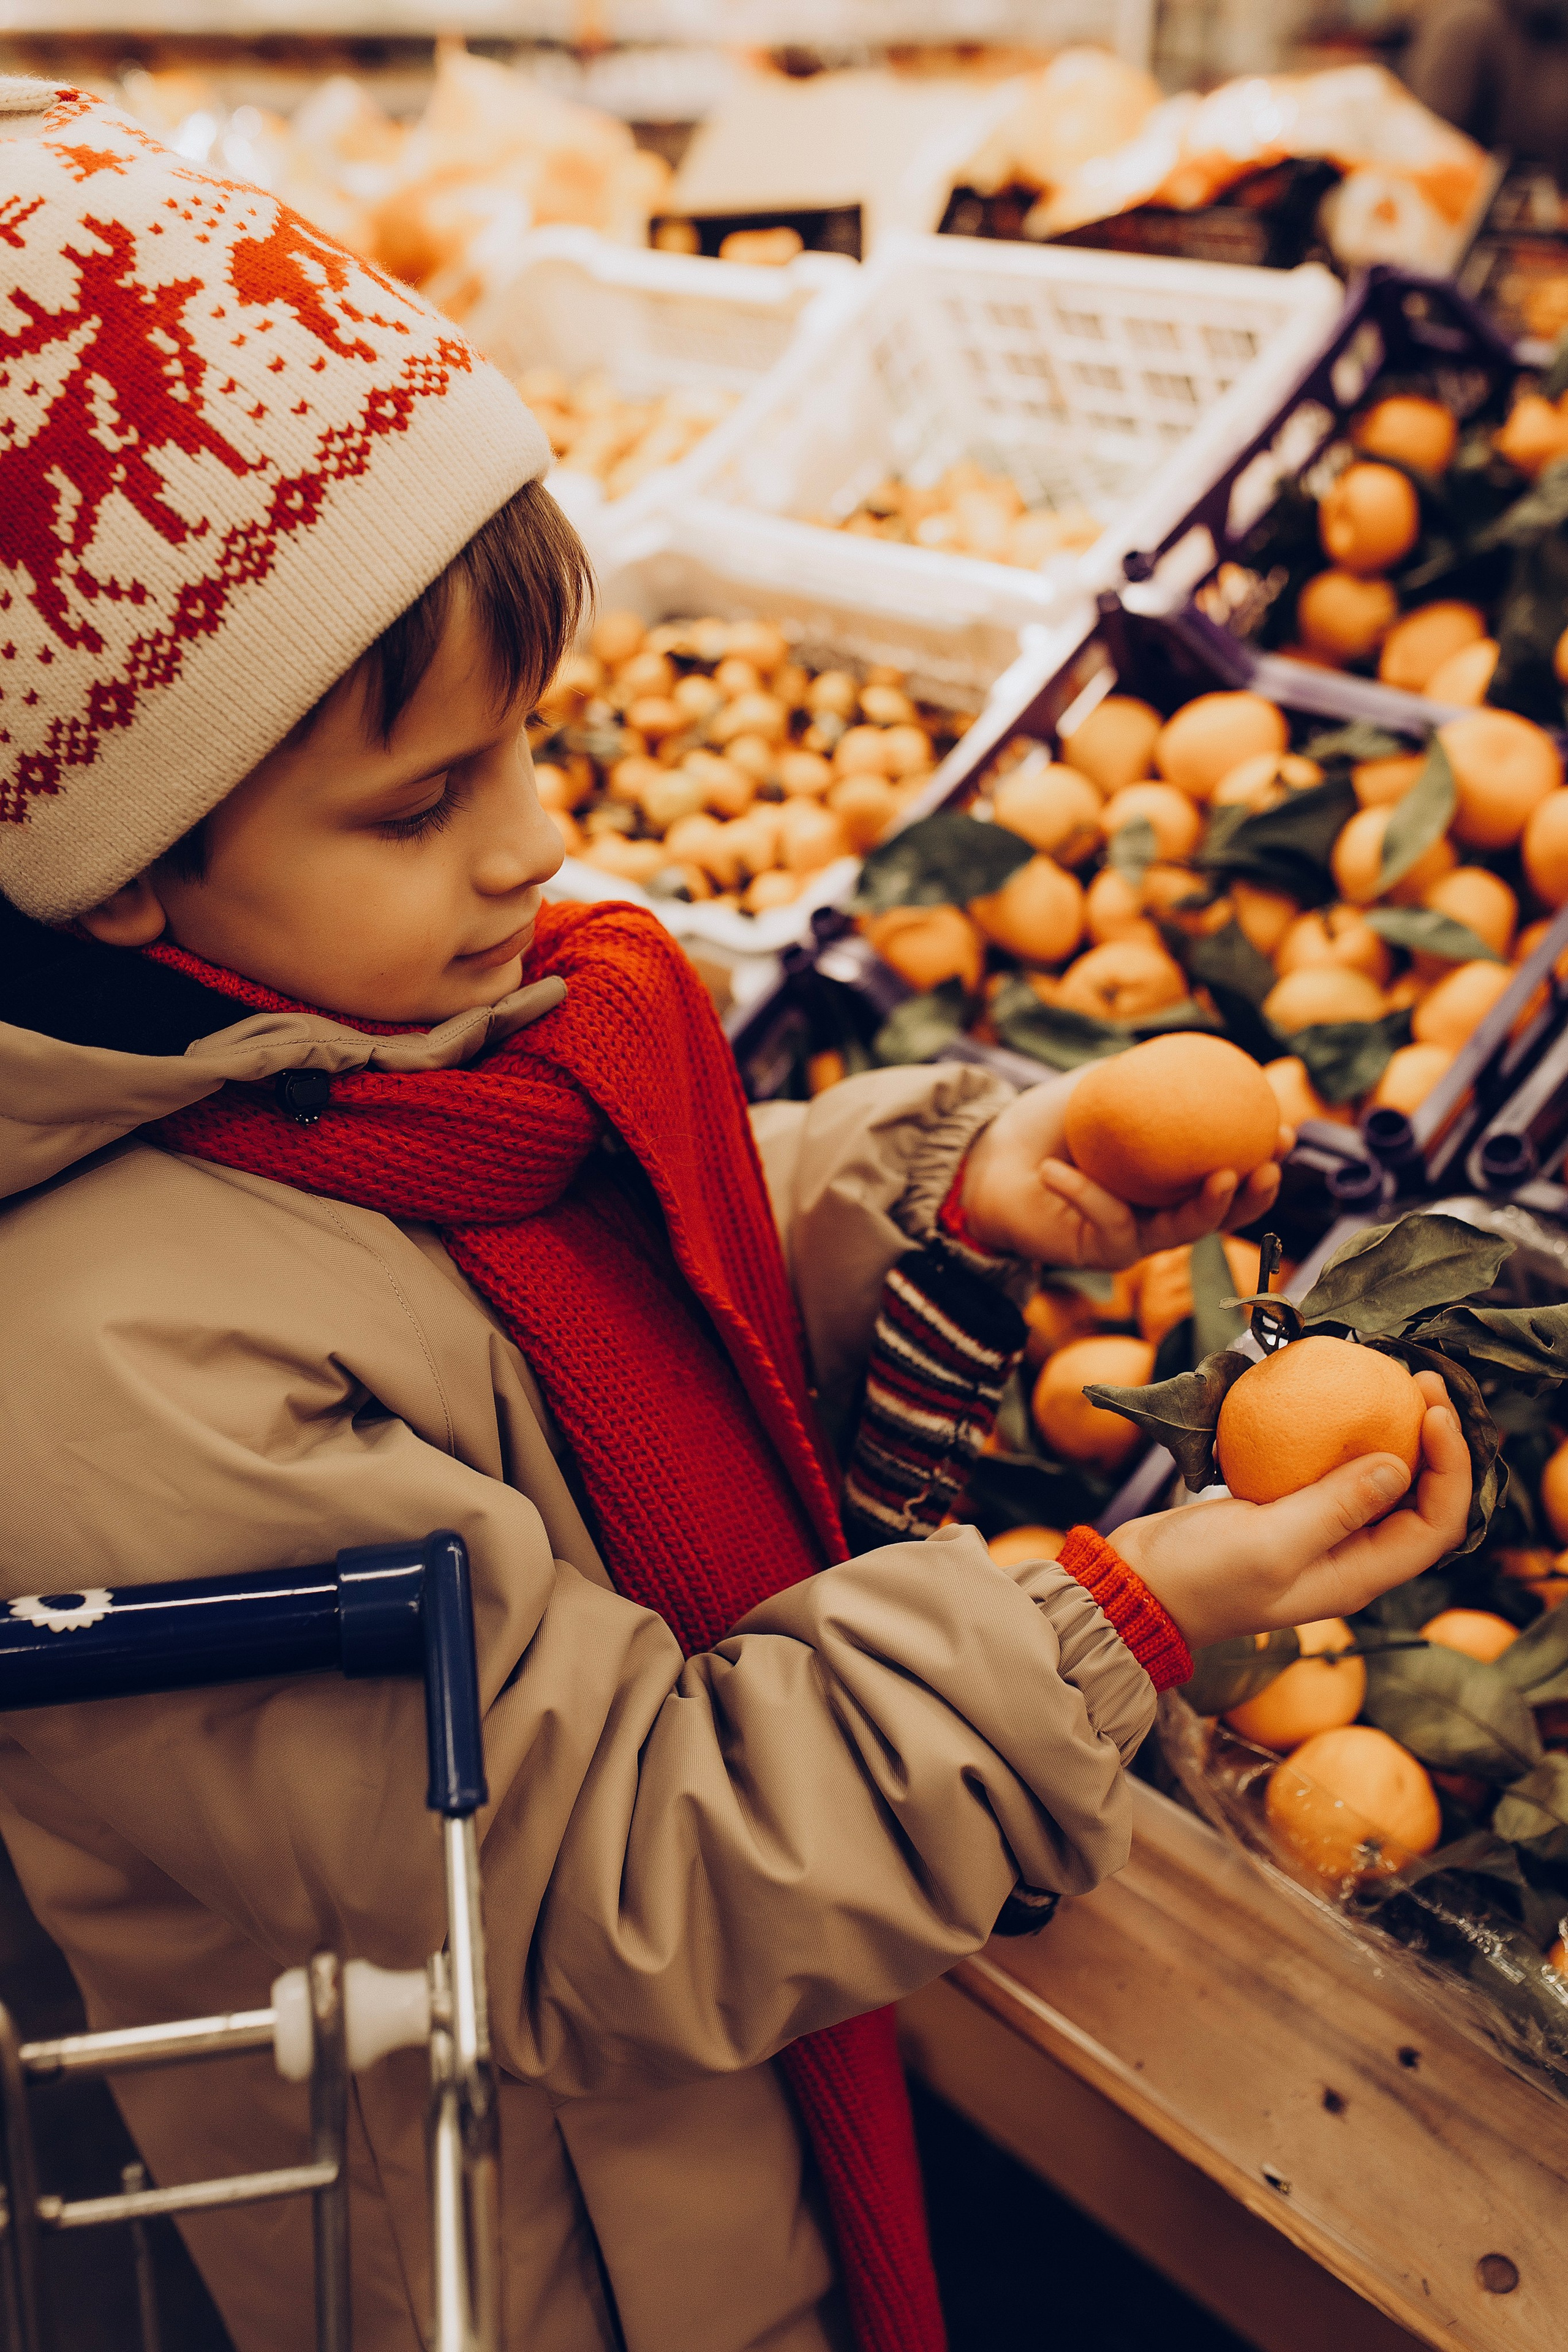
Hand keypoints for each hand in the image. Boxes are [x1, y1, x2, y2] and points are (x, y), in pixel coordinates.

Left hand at [961, 1067, 1290, 1269]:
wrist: (990, 1159)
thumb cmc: (1046, 1120)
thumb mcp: (1097, 1087)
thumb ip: (1141, 1074)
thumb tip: (1201, 1051)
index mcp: (1169, 1177)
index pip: (1229, 1171)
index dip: (1263, 1159)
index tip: (1285, 1132)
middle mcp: (1159, 1211)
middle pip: (1221, 1213)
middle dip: (1255, 1197)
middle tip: (1271, 1168)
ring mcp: (1132, 1236)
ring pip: (1183, 1232)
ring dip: (1209, 1209)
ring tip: (1223, 1178)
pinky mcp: (1098, 1253)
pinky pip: (1106, 1222)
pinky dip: (1086, 1194)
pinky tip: (1058, 1170)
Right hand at [1109, 1377, 1471, 1649]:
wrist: (1138, 1584)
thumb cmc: (1202, 1577)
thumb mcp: (1271, 1543)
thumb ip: (1335, 1508)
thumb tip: (1398, 1466)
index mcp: (1358, 1575)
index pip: (1437, 1525)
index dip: (1451, 1469)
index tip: (1435, 1412)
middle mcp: (1350, 1555)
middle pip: (1420, 1499)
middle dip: (1434, 1442)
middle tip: (1422, 1381)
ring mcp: (1320, 1531)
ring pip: (1380, 1479)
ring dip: (1395, 1433)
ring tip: (1392, 1382)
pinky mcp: (1288, 1508)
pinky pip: (1333, 1469)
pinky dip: (1344, 1435)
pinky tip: (1335, 1400)